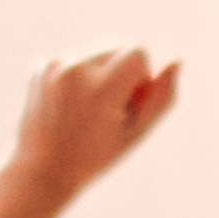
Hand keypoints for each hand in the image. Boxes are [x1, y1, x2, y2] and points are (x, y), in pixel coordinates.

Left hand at [0, 46, 181, 207]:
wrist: (43, 170)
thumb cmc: (96, 156)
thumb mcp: (136, 133)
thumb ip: (161, 98)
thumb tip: (177, 61)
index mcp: (102, 87)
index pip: (138, 52)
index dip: (140, 79)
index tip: (128, 105)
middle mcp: (76, 70)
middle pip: (118, 47)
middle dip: (121, 72)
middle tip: (109, 110)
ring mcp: (55, 67)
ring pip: (97, 51)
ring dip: (101, 72)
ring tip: (89, 109)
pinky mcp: (41, 67)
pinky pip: (74, 58)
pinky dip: (78, 75)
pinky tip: (69, 105)